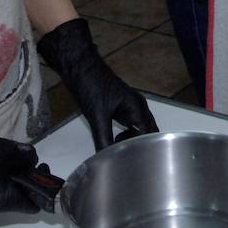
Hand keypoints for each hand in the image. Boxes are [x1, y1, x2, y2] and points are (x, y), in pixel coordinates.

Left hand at [37, 18, 157, 149]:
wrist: (79, 67)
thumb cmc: (91, 86)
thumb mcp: (97, 117)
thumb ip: (104, 139)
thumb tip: (105, 159)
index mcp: (137, 107)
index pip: (148, 134)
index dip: (141, 149)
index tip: (131, 160)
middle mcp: (138, 106)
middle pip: (148, 131)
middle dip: (141, 146)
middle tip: (128, 158)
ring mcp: (130, 105)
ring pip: (140, 128)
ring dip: (134, 140)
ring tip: (121, 151)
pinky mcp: (121, 106)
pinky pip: (131, 124)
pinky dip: (127, 135)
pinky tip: (115, 141)